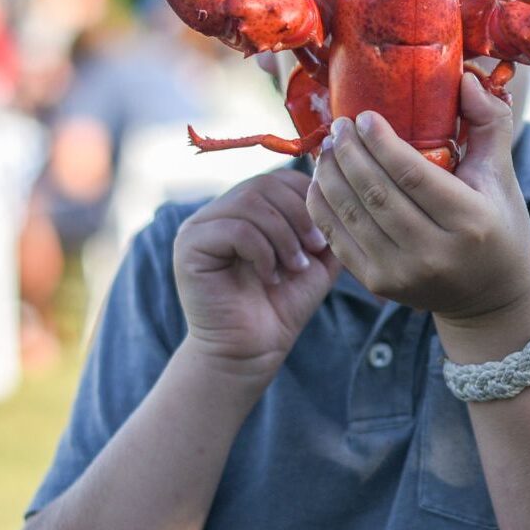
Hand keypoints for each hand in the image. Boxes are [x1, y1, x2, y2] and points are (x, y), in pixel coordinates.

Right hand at [174, 168, 339, 388]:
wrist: (252, 351)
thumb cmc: (282, 307)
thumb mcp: (315, 259)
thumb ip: (325, 224)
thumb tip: (340, 191)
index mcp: (246, 209)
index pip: (279, 178)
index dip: (307, 197)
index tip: (325, 236)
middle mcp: (219, 211)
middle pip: (265, 184)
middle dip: (299, 215)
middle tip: (315, 249)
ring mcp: (200, 226)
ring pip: (251, 202)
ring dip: (284, 235)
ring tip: (295, 267)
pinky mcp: (189, 245)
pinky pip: (235, 228)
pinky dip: (263, 251)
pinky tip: (270, 277)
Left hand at [306, 73, 529, 351]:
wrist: (490, 298)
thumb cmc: (498, 226)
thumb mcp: (503, 175)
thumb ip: (489, 123)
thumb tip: (465, 77)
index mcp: (470, 221)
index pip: (413, 176)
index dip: (381, 143)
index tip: (363, 117)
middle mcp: (435, 253)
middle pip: (376, 194)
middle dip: (349, 154)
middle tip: (338, 127)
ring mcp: (403, 273)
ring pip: (352, 216)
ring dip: (331, 176)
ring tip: (326, 148)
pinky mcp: (379, 285)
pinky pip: (338, 239)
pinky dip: (322, 206)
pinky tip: (320, 180)